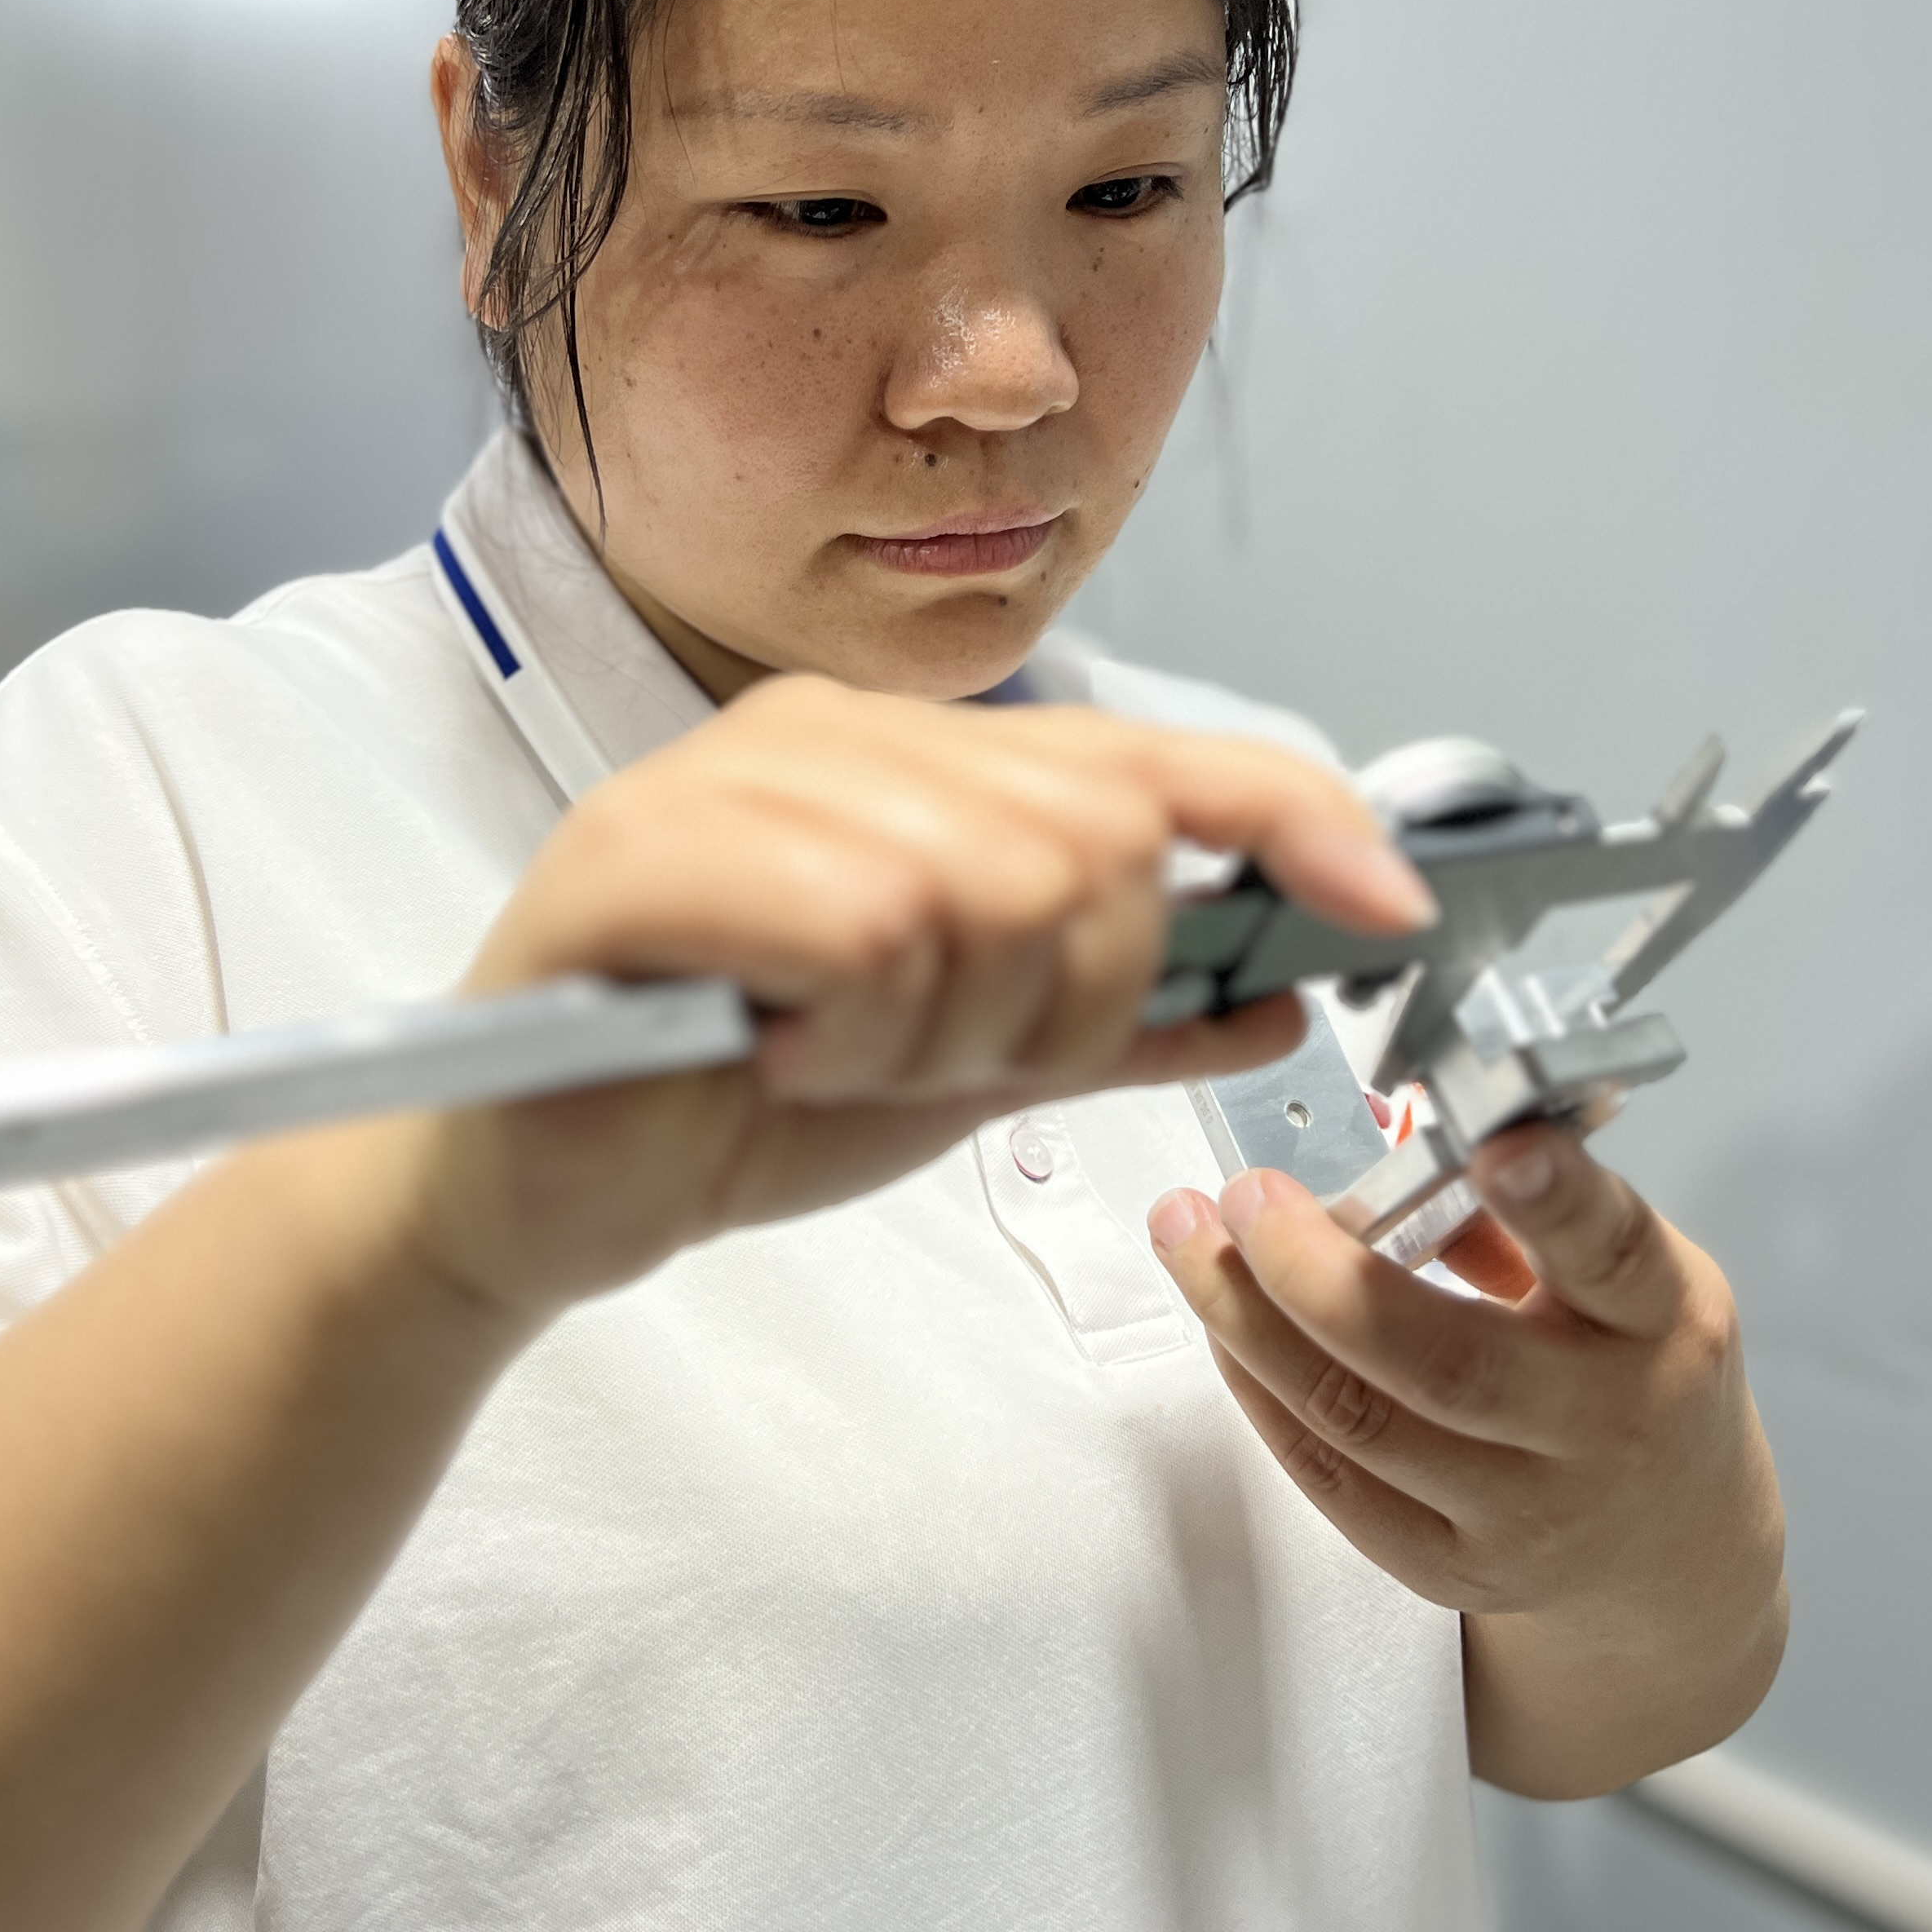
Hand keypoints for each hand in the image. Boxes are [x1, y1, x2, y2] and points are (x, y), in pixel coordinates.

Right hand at [411, 674, 1434, 1317]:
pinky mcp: (643, 860)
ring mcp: (726, 781)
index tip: (1392, 905)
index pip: (1151, 757)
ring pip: (987, 881)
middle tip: (949, 1056)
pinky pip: (864, 922)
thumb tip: (1281, 989)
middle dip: (1070, 993)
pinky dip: (857, 1024)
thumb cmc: (735, 1107)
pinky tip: (781, 1051)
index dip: (1293, 821)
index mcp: (904, 756)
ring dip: (948, 1028)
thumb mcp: (972, 1064)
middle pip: (1094, 834)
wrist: (539, 1194)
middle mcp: (823, 736)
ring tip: (845, 1059)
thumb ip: (1120, 1019)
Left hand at [1147, 1119, 1787, 1794]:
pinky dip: (1261, 1392)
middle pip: (1444, 1361)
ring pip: (1358, 1419)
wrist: (1672, 1549)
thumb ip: (1521, 1213)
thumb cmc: (1636, 1372)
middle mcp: (1602, 1427)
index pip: (1608, 1251)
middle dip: (1316, 1272)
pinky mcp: (1453, 1570)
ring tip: (1188, 1240)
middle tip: (1243, 1196)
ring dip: (1250, 1322)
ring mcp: (1526, 1514)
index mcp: (1661, 1321)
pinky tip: (1225, 1326)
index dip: (1553, 1198)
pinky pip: (1331, 1479)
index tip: (1494, 1143)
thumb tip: (1389, 1133)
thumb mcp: (1627, 1278)